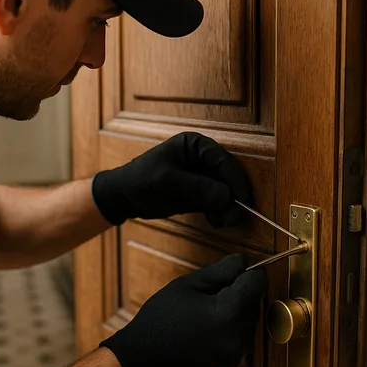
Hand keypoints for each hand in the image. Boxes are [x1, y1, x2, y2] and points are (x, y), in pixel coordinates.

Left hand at [91, 131, 250, 227]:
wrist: (124, 197)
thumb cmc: (141, 181)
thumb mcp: (168, 182)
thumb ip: (197, 187)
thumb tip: (226, 196)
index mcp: (194, 145)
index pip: (223, 160)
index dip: (235, 179)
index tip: (242, 198)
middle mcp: (202, 158)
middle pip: (227, 177)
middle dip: (231, 197)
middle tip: (232, 216)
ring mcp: (202, 176)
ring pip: (224, 192)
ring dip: (226, 207)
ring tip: (221, 221)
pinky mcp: (200, 193)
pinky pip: (216, 202)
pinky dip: (218, 212)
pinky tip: (215, 221)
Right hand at [99, 254, 267, 366]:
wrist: (145, 358)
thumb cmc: (161, 318)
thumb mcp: (187, 285)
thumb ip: (220, 271)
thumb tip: (243, 262)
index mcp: (227, 312)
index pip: (258, 283)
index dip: (249, 272)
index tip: (233, 272)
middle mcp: (238, 335)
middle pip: (254, 301)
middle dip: (238, 293)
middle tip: (207, 295)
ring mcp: (236, 352)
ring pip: (249, 319)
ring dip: (235, 311)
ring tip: (204, 313)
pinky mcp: (231, 363)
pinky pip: (241, 336)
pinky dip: (230, 328)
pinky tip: (205, 328)